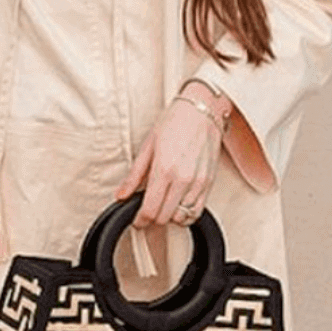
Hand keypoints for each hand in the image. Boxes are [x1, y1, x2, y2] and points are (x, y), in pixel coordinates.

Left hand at [116, 97, 222, 228]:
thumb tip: (122, 195)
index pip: (150, 209)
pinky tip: (179, 205)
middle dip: (153, 219)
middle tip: (147, 213)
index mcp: (164, 169)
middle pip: (165, 218)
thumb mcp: (148, 146)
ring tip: (163, 206)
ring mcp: (198, 182)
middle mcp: (183, 178)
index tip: (137, 220)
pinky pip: (198, 211)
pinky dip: (187, 214)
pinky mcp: (209, 183)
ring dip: (170, 216)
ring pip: (182, 217)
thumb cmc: (176, 122)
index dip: (140, 220)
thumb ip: (134, 176)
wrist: (203, 110)